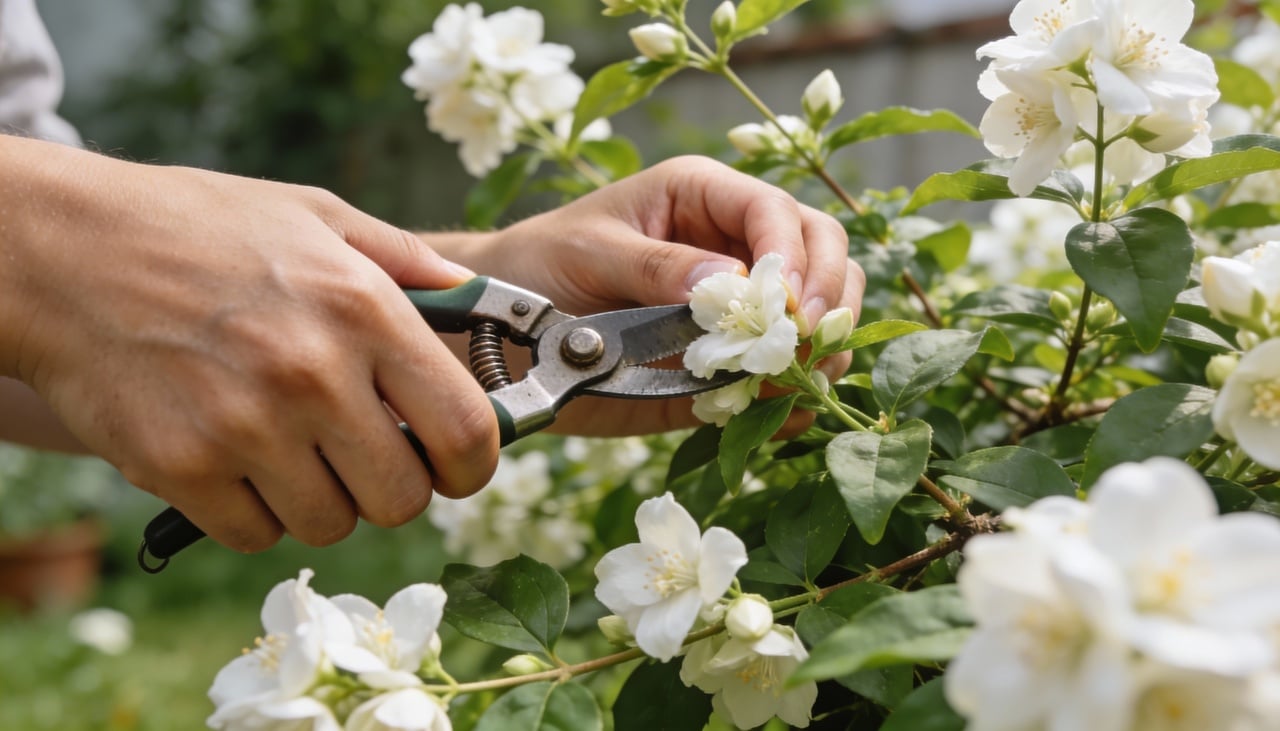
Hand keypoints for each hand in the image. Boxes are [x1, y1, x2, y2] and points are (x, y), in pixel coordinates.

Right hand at [0, 136, 499, 551]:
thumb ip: (404, 260)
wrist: (62, 248)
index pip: (465, 431)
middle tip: (361, 456)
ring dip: (320, 500)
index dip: (472, 465)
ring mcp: (245, 427)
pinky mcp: (180, 469)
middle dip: (391, 487)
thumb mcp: (313, 214)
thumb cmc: (197, 226)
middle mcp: (313, 374)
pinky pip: (256, 535)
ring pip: (329, 524)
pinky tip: (234, 459)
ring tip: (288, 446)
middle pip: (402, 499)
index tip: (456, 467)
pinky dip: (253, 512)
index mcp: (363, 309)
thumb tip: (469, 297)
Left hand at [434, 155, 863, 434]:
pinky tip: (784, 410)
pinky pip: (780, 376)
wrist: (500, 333)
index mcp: (702, 197)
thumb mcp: (589, 252)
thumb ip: (656, 266)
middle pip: (821, 252)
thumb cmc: (538, 267)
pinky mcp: (727, 363)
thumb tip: (730, 283)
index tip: (788, 306)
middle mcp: (733, 245)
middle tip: (803, 343)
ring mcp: (737, 307)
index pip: (776, 212)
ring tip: (798, 377)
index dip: (794, 256)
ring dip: (822, 346)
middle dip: (824, 297)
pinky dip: (793, 396)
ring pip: (816, 314)